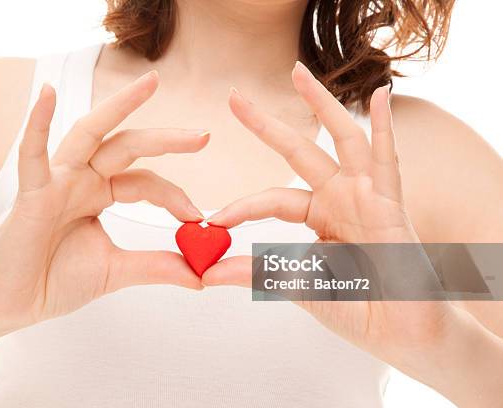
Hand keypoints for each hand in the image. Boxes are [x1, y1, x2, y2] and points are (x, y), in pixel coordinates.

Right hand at [0, 71, 207, 330]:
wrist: (13, 305)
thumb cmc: (55, 281)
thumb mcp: (117, 271)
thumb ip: (157, 266)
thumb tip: (201, 276)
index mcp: (99, 194)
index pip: (145, 182)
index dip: (175, 197)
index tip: (199, 220)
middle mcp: (81, 180)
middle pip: (127, 147)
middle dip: (165, 140)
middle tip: (204, 136)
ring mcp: (56, 182)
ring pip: (89, 134)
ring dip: (119, 107)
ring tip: (150, 83)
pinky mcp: (31, 193)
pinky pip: (32, 154)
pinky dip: (37, 122)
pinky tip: (48, 93)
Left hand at [202, 62, 476, 393]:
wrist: (399, 331)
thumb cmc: (356, 308)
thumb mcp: (296, 285)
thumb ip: (256, 274)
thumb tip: (205, 274)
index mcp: (317, 216)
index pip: (271, 199)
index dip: (242, 207)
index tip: (212, 222)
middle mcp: (339, 197)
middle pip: (298, 151)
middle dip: (265, 125)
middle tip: (233, 98)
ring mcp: (365, 195)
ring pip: (341, 139)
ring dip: (320, 104)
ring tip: (297, 73)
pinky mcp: (390, 202)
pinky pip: (387, 158)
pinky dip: (384, 126)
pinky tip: (380, 95)